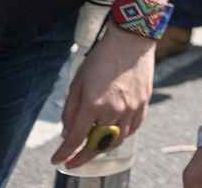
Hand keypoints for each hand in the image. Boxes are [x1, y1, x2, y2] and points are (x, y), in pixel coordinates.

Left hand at [53, 29, 152, 167]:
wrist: (131, 41)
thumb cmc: (101, 58)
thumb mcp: (77, 83)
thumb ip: (70, 111)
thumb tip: (69, 132)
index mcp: (93, 104)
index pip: (76, 139)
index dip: (64, 153)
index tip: (57, 160)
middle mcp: (113, 110)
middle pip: (97, 144)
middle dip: (83, 156)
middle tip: (74, 160)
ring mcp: (131, 107)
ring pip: (117, 139)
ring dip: (103, 146)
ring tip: (94, 145)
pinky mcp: (144, 103)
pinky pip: (133, 128)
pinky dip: (122, 134)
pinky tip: (115, 133)